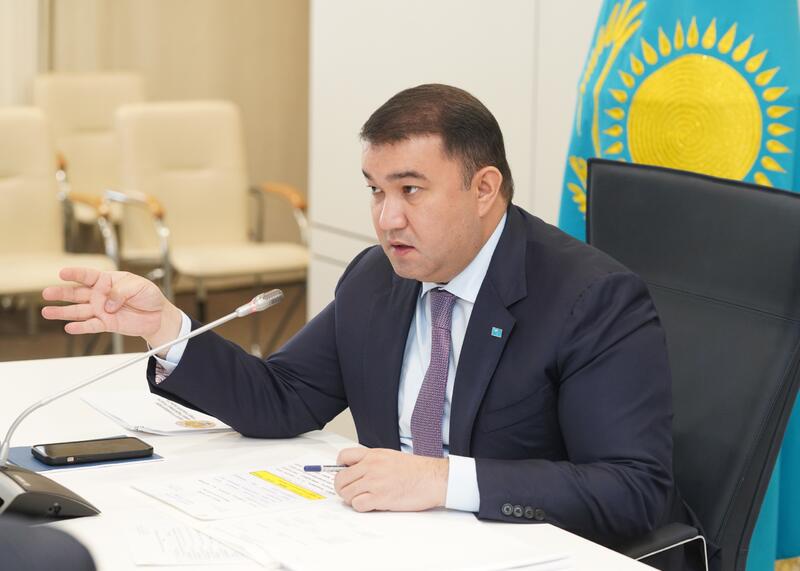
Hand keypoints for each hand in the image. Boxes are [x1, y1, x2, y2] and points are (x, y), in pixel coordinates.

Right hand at [41, 267, 182, 350]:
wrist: (158, 315)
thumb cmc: (148, 296)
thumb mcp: (139, 286)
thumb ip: (121, 292)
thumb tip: (108, 304)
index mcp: (107, 280)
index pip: (88, 275)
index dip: (75, 274)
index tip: (63, 273)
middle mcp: (100, 295)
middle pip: (76, 293)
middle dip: (61, 293)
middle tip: (47, 293)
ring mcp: (101, 310)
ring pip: (78, 310)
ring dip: (63, 312)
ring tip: (47, 312)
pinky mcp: (106, 324)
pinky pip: (90, 326)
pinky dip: (80, 327)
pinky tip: (69, 327)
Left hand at [334, 448, 447, 511]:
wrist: (433, 478)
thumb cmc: (416, 470)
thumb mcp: (390, 457)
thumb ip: (372, 462)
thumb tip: (356, 472)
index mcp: (373, 454)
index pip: (343, 457)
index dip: (339, 468)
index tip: (345, 474)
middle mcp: (371, 466)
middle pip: (340, 479)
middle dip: (343, 488)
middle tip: (352, 492)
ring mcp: (374, 481)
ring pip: (346, 493)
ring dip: (352, 499)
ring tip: (364, 499)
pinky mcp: (380, 497)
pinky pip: (357, 505)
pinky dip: (361, 507)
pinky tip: (372, 505)